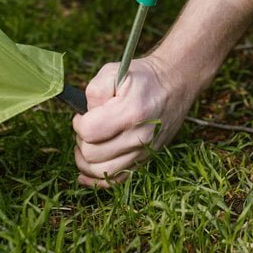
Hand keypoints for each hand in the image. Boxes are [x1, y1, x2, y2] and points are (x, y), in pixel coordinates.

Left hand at [73, 56, 197, 187]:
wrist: (174, 86)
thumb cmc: (142, 79)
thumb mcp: (114, 72)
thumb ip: (94, 91)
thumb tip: (84, 115)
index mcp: (131, 112)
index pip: (89, 132)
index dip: (78, 123)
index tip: (82, 115)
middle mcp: (139, 136)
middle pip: (92, 154)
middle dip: (81, 140)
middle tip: (87, 127)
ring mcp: (144, 151)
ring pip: (100, 171)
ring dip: (85, 160)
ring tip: (88, 144)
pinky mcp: (145, 160)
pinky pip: (115, 181)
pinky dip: (96, 180)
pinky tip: (85, 172)